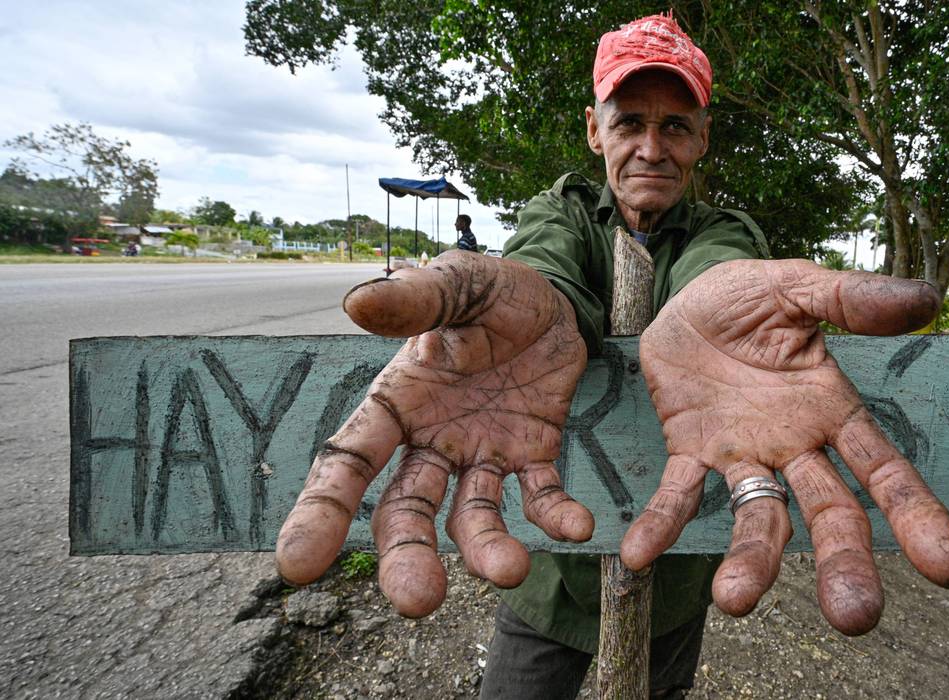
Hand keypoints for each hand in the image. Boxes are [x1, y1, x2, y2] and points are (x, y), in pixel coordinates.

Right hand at [275, 251, 593, 616]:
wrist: (556, 296)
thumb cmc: (491, 290)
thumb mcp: (460, 284)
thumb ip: (418, 299)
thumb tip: (358, 303)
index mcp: (397, 402)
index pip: (349, 462)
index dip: (322, 511)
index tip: (299, 564)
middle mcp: (431, 440)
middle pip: (406, 511)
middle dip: (407, 557)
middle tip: (418, 601)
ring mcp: (481, 454)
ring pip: (471, 518)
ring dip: (485, 550)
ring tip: (511, 571)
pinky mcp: (532, 456)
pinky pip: (540, 496)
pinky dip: (555, 515)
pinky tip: (576, 526)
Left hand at [620, 259, 948, 634]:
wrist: (685, 294)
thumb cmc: (750, 296)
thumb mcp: (798, 287)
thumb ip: (851, 299)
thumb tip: (926, 300)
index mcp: (832, 411)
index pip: (884, 472)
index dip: (915, 516)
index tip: (948, 569)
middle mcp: (794, 446)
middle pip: (830, 513)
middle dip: (844, 561)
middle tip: (855, 616)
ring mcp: (743, 454)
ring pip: (758, 516)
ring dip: (752, 559)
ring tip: (735, 599)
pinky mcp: (690, 451)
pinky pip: (677, 494)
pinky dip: (661, 524)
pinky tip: (640, 554)